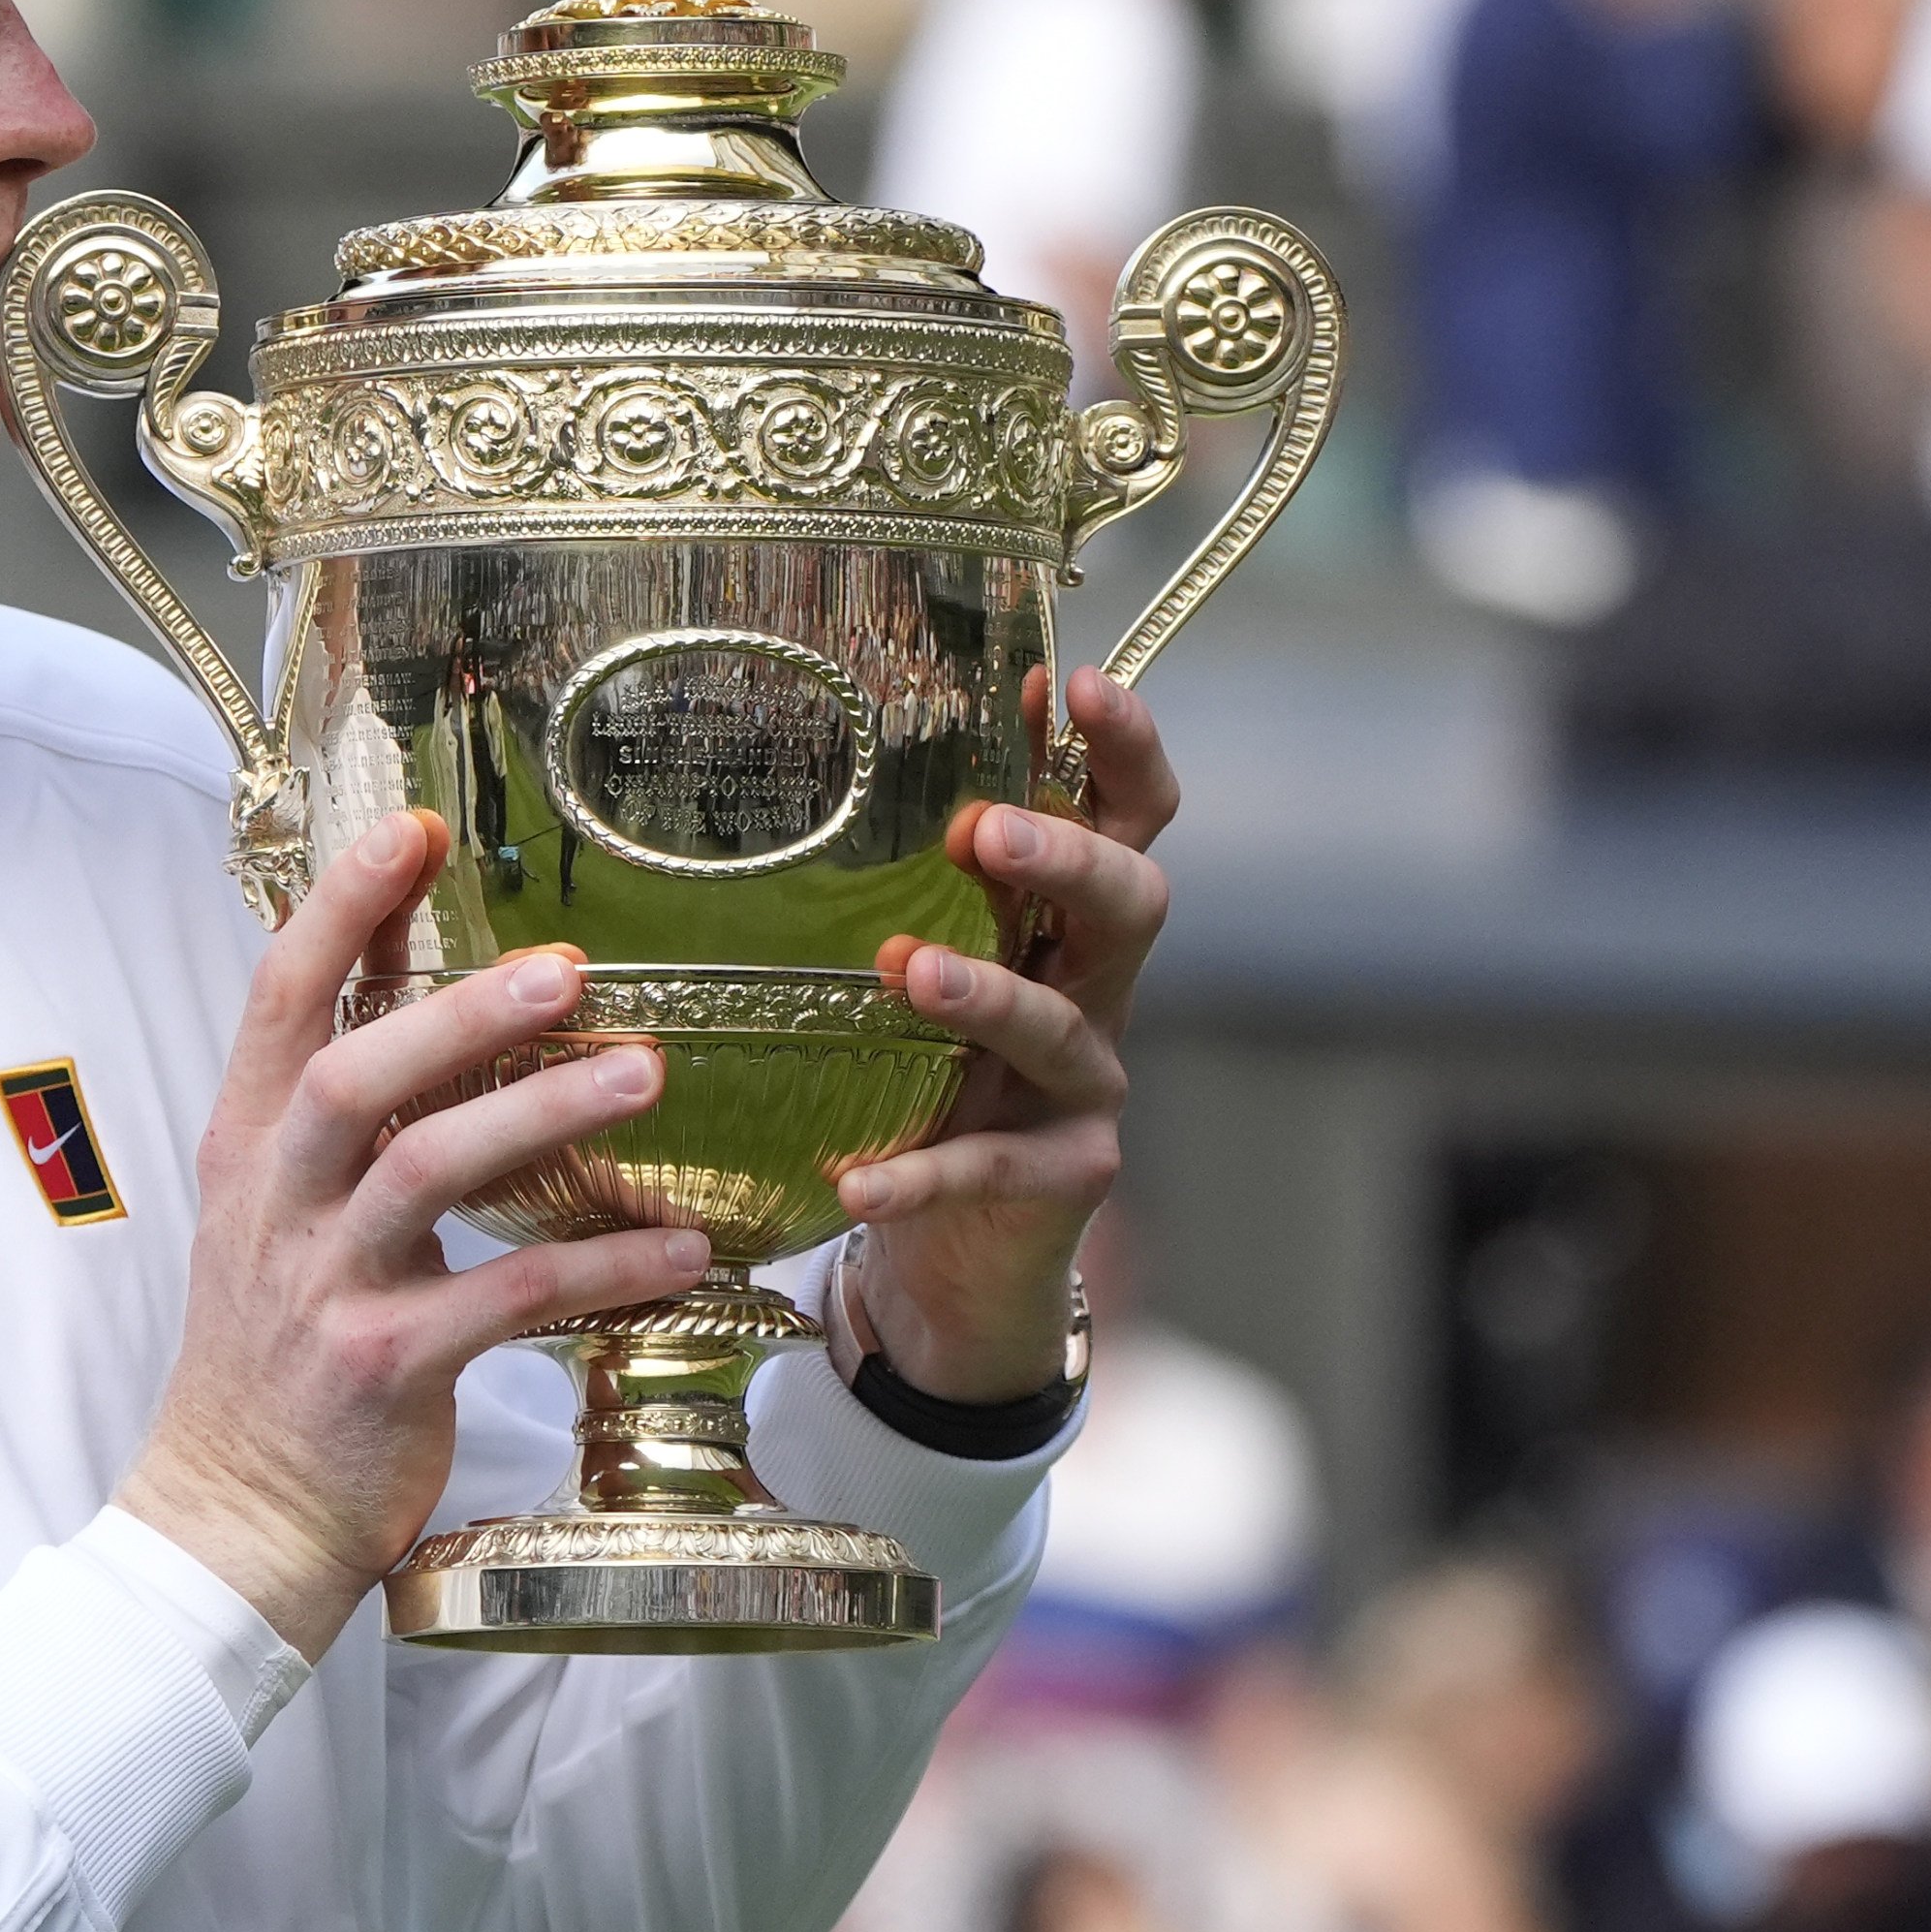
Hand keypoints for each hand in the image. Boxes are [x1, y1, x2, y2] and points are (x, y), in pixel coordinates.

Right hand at [119, 811, 710, 1658]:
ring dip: (540, 1116)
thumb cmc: (276, 1351)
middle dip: (456, 1011)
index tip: (413, 830)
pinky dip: (596, 1268)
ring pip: (427, 1174)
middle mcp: (277, 1202)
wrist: (234, 1513)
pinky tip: (680, 1246)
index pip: (280, 1000)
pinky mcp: (384, 1367)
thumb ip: (338, 1113)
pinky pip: (504, 1300)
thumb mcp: (279, 1211)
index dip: (341, 910)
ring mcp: (324, 1286)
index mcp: (249, 1147)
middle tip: (565, 963)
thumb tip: (418, 989)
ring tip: (643, 1071)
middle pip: (355, 1075)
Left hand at [847, 667, 1175, 1404]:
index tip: (1068, 681)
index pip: (1124, 816)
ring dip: (989, 995)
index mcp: (1064, 921)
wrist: (956, 1250)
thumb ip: (894, 885)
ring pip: (1060, 1027)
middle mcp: (1094, 990)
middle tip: (988, 831)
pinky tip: (858, 1179)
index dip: (1118, 749)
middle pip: (1131, 902)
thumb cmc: (924, 1077)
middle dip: (1067, 859)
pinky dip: (921, 1171)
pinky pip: (989, 1166)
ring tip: (911, 970)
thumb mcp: (917, 969)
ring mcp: (1086, 1087)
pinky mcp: (1060, 1176)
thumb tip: (799, 757)